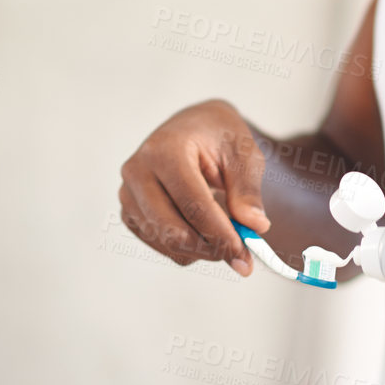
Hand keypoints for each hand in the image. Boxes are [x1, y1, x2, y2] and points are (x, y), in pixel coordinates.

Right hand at [117, 99, 268, 275]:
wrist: (193, 128)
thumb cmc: (219, 137)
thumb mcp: (243, 153)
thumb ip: (248, 189)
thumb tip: (255, 226)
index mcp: (165, 149)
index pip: (192, 204)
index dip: (219, 233)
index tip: (244, 253)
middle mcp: (138, 172)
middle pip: (172, 229)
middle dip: (211, 248)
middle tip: (242, 256)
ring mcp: (128, 193)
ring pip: (166, 242)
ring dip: (201, 250)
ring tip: (227, 235)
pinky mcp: (129, 212)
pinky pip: (159, 244)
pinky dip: (186, 248)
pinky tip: (204, 231)